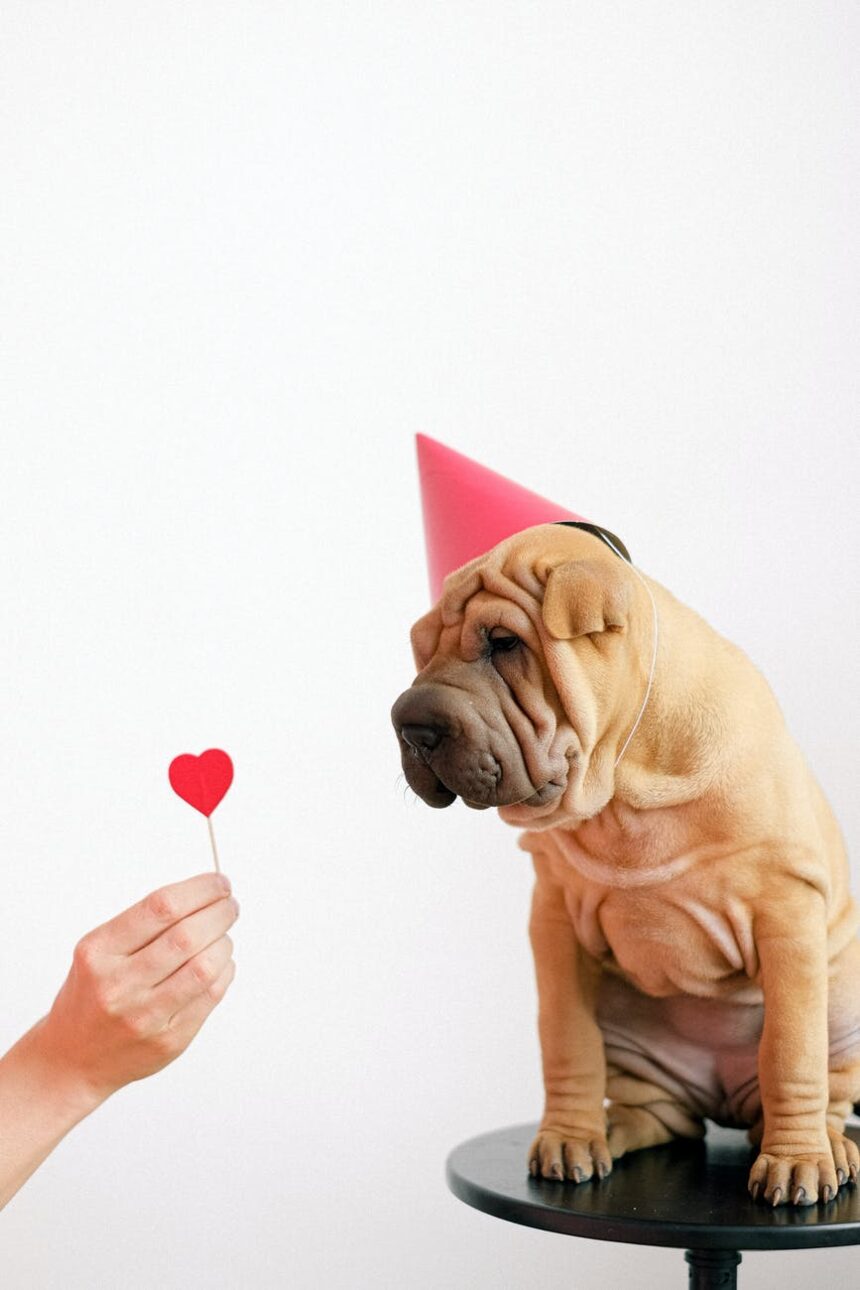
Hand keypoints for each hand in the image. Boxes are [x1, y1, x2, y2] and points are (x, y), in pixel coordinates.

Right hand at [32, 872, 238, 1104]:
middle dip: (219, 913)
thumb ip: (145, 924)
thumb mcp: (99, 951)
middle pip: (187, 936)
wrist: (73, 1059)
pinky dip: (224, 972)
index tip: (219, 883)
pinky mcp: (169, 1041)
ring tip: (222, 937)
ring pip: (204, 967)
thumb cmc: (93, 993)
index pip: (161, 907)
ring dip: (224, 943)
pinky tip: (219, 964)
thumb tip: (206, 894)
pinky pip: (211, 996)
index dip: (200, 890)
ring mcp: (144, 1017)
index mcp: (98, 952)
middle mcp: (118, 985)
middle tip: (229, 905)